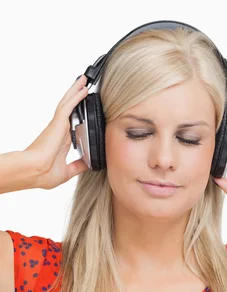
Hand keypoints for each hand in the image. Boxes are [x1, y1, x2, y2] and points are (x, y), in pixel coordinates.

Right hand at [25, 75, 89, 189]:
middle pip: (70, 107)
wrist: (35, 172)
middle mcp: (60, 130)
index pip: (72, 121)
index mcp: (63, 140)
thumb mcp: (67, 171)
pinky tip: (83, 89)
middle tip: (85, 85)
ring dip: (76, 90)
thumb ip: (78, 166)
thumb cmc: (43, 173)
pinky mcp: (58, 122)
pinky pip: (69, 105)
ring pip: (69, 102)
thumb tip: (88, 164)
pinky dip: (76, 96)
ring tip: (84, 80)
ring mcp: (59, 125)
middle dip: (77, 95)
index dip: (78, 112)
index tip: (85, 106)